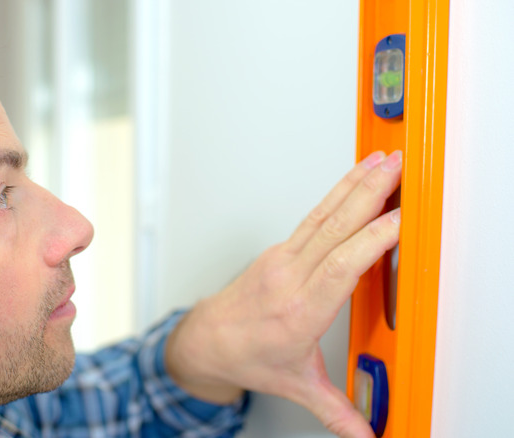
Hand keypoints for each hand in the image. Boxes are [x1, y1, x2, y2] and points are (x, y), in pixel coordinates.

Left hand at [166, 150, 401, 437]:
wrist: (208, 339)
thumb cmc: (248, 356)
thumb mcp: (297, 386)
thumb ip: (336, 410)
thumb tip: (365, 435)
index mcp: (298, 312)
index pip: (340, 268)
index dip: (371, 241)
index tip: (400, 220)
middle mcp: (290, 278)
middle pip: (334, 229)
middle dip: (369, 195)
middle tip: (399, 168)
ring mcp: (282, 259)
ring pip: (323, 215)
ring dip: (354, 184)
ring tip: (384, 160)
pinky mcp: (280, 250)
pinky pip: (314, 216)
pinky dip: (339, 193)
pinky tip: (356, 177)